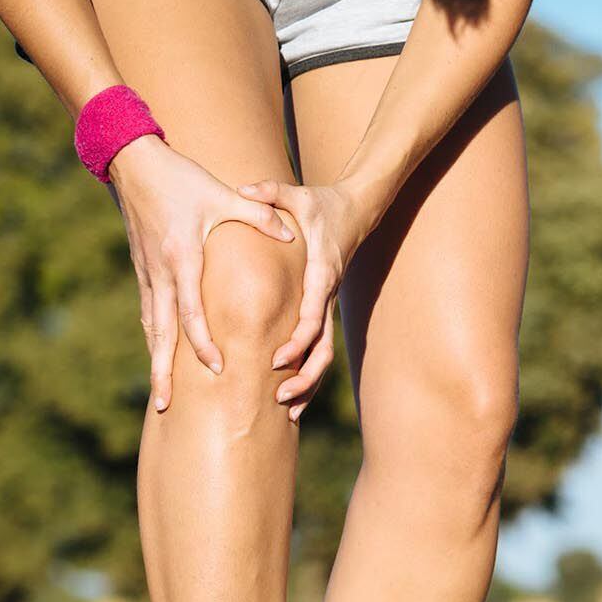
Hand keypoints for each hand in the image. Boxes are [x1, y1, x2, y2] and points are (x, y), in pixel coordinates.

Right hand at [108, 136, 294, 411]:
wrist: (133, 162)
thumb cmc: (181, 178)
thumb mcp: (222, 194)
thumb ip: (259, 215)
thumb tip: (292, 232)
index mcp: (182, 258)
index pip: (191, 312)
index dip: (202, 343)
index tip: (216, 369)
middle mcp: (160, 272)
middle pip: (160, 333)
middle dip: (163, 371)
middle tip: (163, 406)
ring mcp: (147, 273)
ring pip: (151, 327)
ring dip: (155, 361)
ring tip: (159, 394)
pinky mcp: (143, 269)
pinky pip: (148, 311)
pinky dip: (153, 336)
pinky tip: (158, 354)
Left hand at [237, 179, 377, 422]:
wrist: (357, 209)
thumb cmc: (323, 203)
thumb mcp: (297, 193)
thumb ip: (270, 193)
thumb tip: (244, 189)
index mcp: (320, 274)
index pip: (311, 317)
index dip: (296, 342)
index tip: (277, 361)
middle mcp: (326, 295)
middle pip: (322, 348)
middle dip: (303, 377)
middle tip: (279, 398)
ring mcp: (327, 304)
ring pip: (324, 355)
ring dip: (308, 385)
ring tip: (286, 411)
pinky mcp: (323, 308)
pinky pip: (319, 347)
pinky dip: (308, 374)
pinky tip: (292, 398)